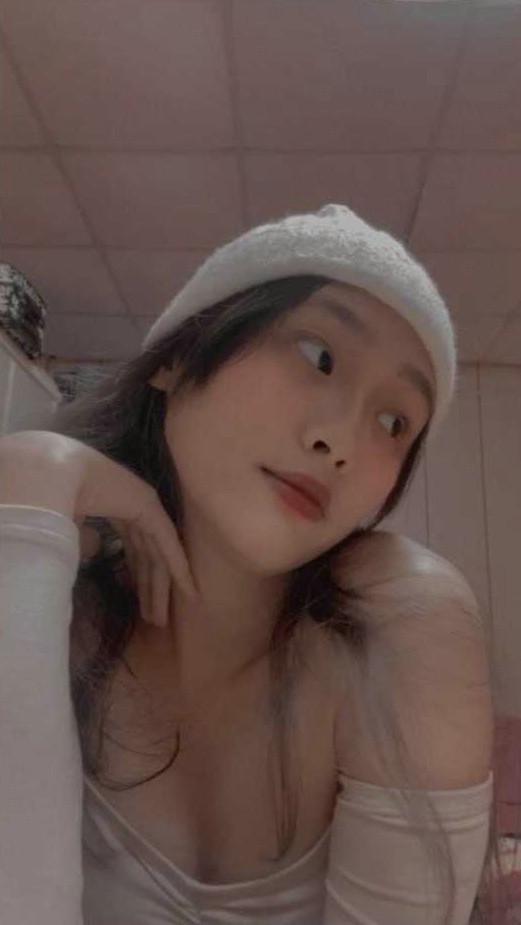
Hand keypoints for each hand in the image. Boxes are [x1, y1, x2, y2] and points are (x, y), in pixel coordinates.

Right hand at [0, 430, 197, 624]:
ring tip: (160, 619)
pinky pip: (169, 545)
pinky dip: (179, 569)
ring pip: (159, 556)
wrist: (57, 475)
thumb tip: (96, 550)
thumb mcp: (72, 528)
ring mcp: (146, 506)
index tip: (140, 601)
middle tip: (153, 619)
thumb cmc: (57, 499)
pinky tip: (188, 590)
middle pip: (148, 555)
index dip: (138, 575)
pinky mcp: (151, 509)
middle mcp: (136, 506)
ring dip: (160, 589)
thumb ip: (87, 541)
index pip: (134, 546)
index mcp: (116, 507)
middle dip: (150, 588)